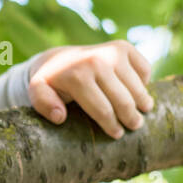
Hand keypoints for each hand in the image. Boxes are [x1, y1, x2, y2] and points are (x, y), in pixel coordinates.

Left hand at [27, 41, 154, 137]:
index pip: (103, 109)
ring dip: (143, 103)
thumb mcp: (38, 93)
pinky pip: (144, 69)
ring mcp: (112, 52)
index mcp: (78, 76)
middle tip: (135, 127)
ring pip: (137, 87)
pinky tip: (136, 91)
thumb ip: (43, 105)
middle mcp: (97, 61)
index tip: (117, 135)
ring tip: (142, 114)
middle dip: (131, 118)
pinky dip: (144, 82)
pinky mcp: (123, 47)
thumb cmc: (52, 83)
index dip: (112, 126)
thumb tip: (60, 117)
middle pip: (123, 100)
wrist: (59, 59)